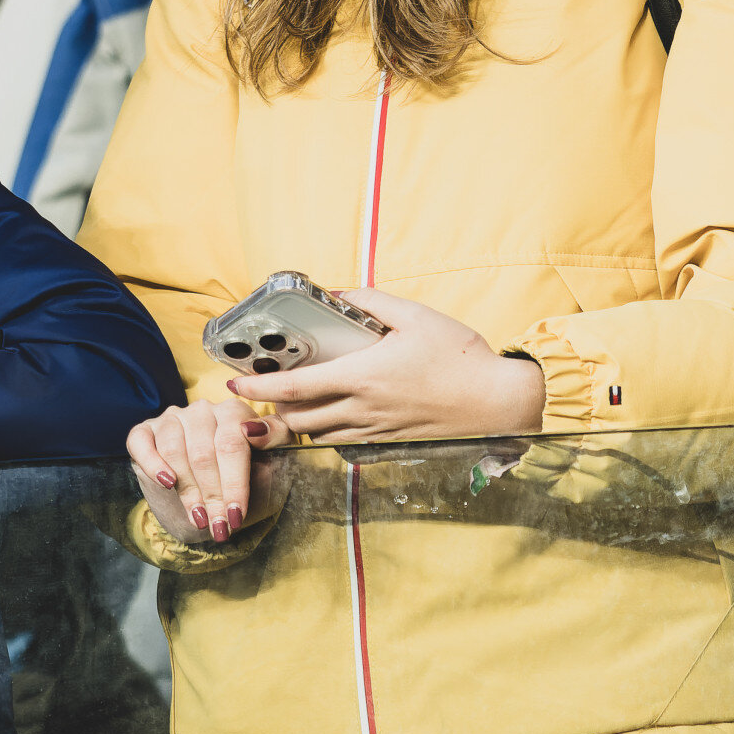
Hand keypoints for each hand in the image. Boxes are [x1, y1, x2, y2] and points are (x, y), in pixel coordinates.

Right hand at [128, 397, 294, 545]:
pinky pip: (141, 443)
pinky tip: (167, 483)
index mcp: (234, 412)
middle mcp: (202, 410)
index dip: (234, 483)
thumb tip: (254, 429)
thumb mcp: (271, 462)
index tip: (236, 515)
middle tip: (218, 527)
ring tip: (199, 518)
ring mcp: (172, 418)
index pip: (232, 445)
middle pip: (204, 453)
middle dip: (212, 496)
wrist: (212, 497)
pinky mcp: (144, 430)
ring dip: (187, 491)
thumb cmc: (243, 480)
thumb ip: (275, 438)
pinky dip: (153, 464)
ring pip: (174, 452)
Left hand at [224, 290, 547, 443]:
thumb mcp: (416, 315)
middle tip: (260, 392)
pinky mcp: (391, 441)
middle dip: (271, 409)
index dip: (257, 388)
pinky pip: (345, 442)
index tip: (232, 385)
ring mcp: (377, 430)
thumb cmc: (462, 358)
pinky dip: (326, 433)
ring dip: (296, 424)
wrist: (502, 403)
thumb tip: (337, 292)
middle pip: (298, 420)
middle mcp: (363, 409)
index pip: (294, 387)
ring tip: (286, 405)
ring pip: (319, 435)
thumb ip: (370, 301)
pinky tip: (327, 419)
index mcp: (362, 377)